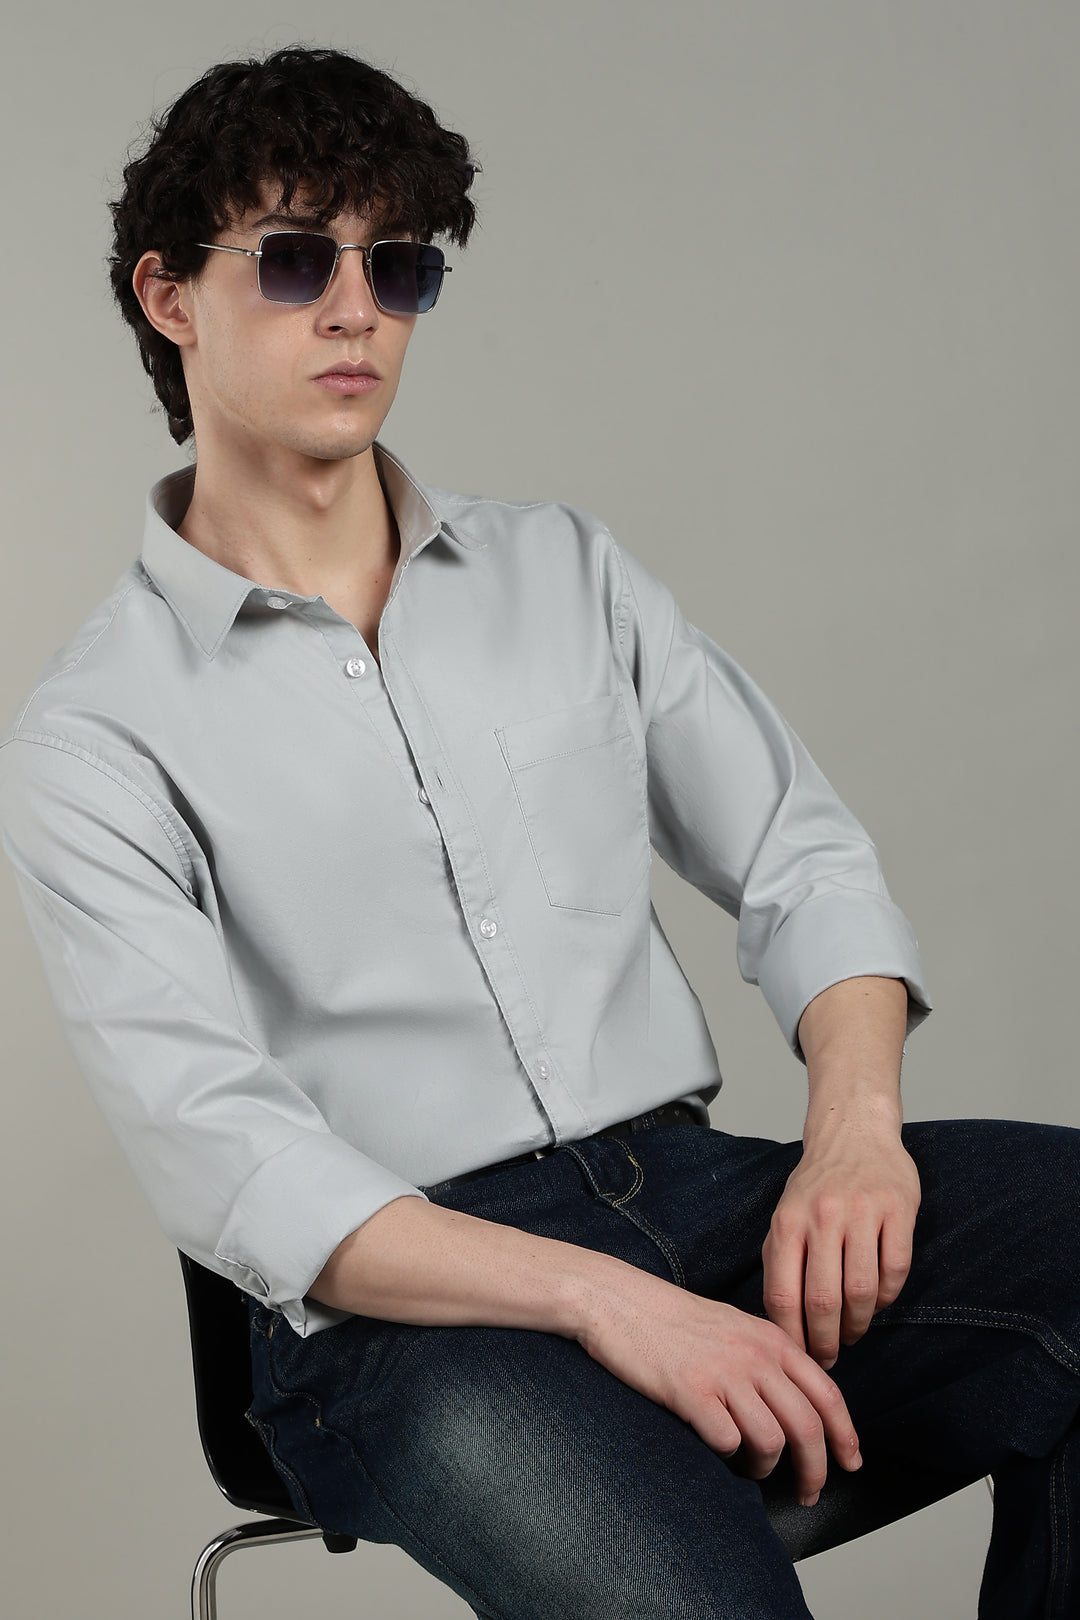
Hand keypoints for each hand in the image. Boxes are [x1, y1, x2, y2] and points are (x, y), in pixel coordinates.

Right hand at [576, 1264, 860, 1505]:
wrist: (618, 1300)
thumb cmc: (671, 1319)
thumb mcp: (733, 1325)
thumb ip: (767, 1357)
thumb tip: (795, 1403)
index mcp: (770, 1339)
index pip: (827, 1394)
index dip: (846, 1436)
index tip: (852, 1464)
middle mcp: (754, 1355)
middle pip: (807, 1427)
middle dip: (815, 1471)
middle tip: (808, 1493)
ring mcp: (723, 1373)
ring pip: (771, 1441)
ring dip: (764, 1467)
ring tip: (747, 1467)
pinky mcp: (690, 1392)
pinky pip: (727, 1442)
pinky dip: (727, 1457)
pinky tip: (715, 1449)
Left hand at [762, 1126, 920, 1368]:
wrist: (854, 1133)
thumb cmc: (817, 1185)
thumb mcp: (785, 1215)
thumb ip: (780, 1260)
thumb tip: (782, 1322)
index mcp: (788, 1222)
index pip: (783, 1295)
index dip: (792, 1336)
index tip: (800, 1357)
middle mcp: (823, 1216)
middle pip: (823, 1300)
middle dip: (826, 1340)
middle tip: (830, 1356)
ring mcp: (863, 1211)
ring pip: (862, 1291)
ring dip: (859, 1323)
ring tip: (853, 1331)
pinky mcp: (898, 1209)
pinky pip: (895, 1270)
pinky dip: (887, 1296)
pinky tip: (878, 1300)